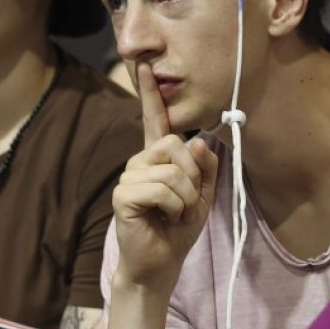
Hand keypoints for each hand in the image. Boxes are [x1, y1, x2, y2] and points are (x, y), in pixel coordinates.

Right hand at [111, 62, 217, 296]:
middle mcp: (140, 161)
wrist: (161, 263)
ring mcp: (129, 176)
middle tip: (188, 202)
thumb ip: (205, 166)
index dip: (150, 92)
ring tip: (177, 213)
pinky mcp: (124, 195)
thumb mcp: (204, 194)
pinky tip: (166, 218)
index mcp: (158, 157)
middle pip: (176, 143)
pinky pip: (162, 189)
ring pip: (173, 170)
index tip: (145, 65)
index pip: (155, 118)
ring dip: (187, 197)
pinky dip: (175, 206)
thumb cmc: (178, 228)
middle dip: (194, 176)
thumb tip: (197, 141)